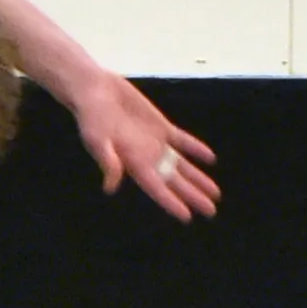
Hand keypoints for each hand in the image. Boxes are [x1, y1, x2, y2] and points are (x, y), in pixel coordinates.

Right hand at [68, 63, 220, 222]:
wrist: (95, 91)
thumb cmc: (91, 116)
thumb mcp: (96, 138)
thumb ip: (107, 161)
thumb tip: (110, 187)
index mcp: (132, 163)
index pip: (155, 187)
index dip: (171, 202)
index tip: (187, 216)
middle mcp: (145, 157)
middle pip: (174, 181)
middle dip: (192, 196)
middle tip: (211, 211)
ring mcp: (154, 142)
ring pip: (181, 165)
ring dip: (197, 178)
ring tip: (215, 193)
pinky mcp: (160, 126)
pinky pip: (182, 141)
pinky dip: (196, 149)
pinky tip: (210, 158)